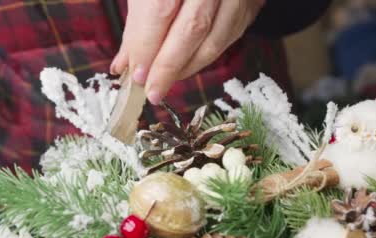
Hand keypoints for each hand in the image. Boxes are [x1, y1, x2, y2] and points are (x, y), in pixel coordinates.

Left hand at [110, 0, 265, 104]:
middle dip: (168, 66)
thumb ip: (138, 23)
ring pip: (214, 40)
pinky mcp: (250, 6)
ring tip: (165, 83)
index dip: (148, 47)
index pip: (161, 11)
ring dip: (186, 68)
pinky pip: (227, 39)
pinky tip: (184, 67)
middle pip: (192, 28)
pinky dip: (202, 58)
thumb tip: (126, 64)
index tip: (137, 74)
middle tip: (152, 91)